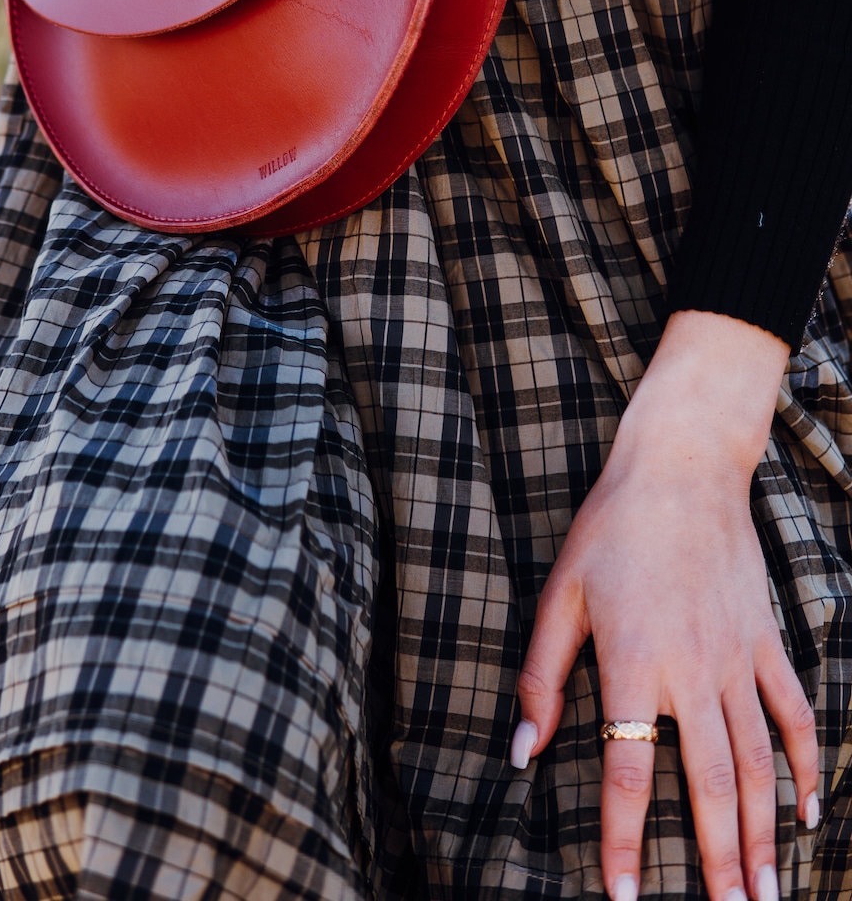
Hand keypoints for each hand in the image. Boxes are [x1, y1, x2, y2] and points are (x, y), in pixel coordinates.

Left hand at [512, 312, 817, 900]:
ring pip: (758, 762)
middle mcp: (692, 670)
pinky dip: (804, 766)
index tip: (627, 896)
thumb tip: (521, 752)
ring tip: (769, 894)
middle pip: (711, 784)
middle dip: (719, 862)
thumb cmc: (609, 530)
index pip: (629, 771)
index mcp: (634, 662)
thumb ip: (539, 678)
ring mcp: (737, 657)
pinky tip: (806, 811)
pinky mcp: (766, 639)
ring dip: (764, 834)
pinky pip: (793, 714)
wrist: (680, 468)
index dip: (626, 839)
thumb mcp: (558, 596)